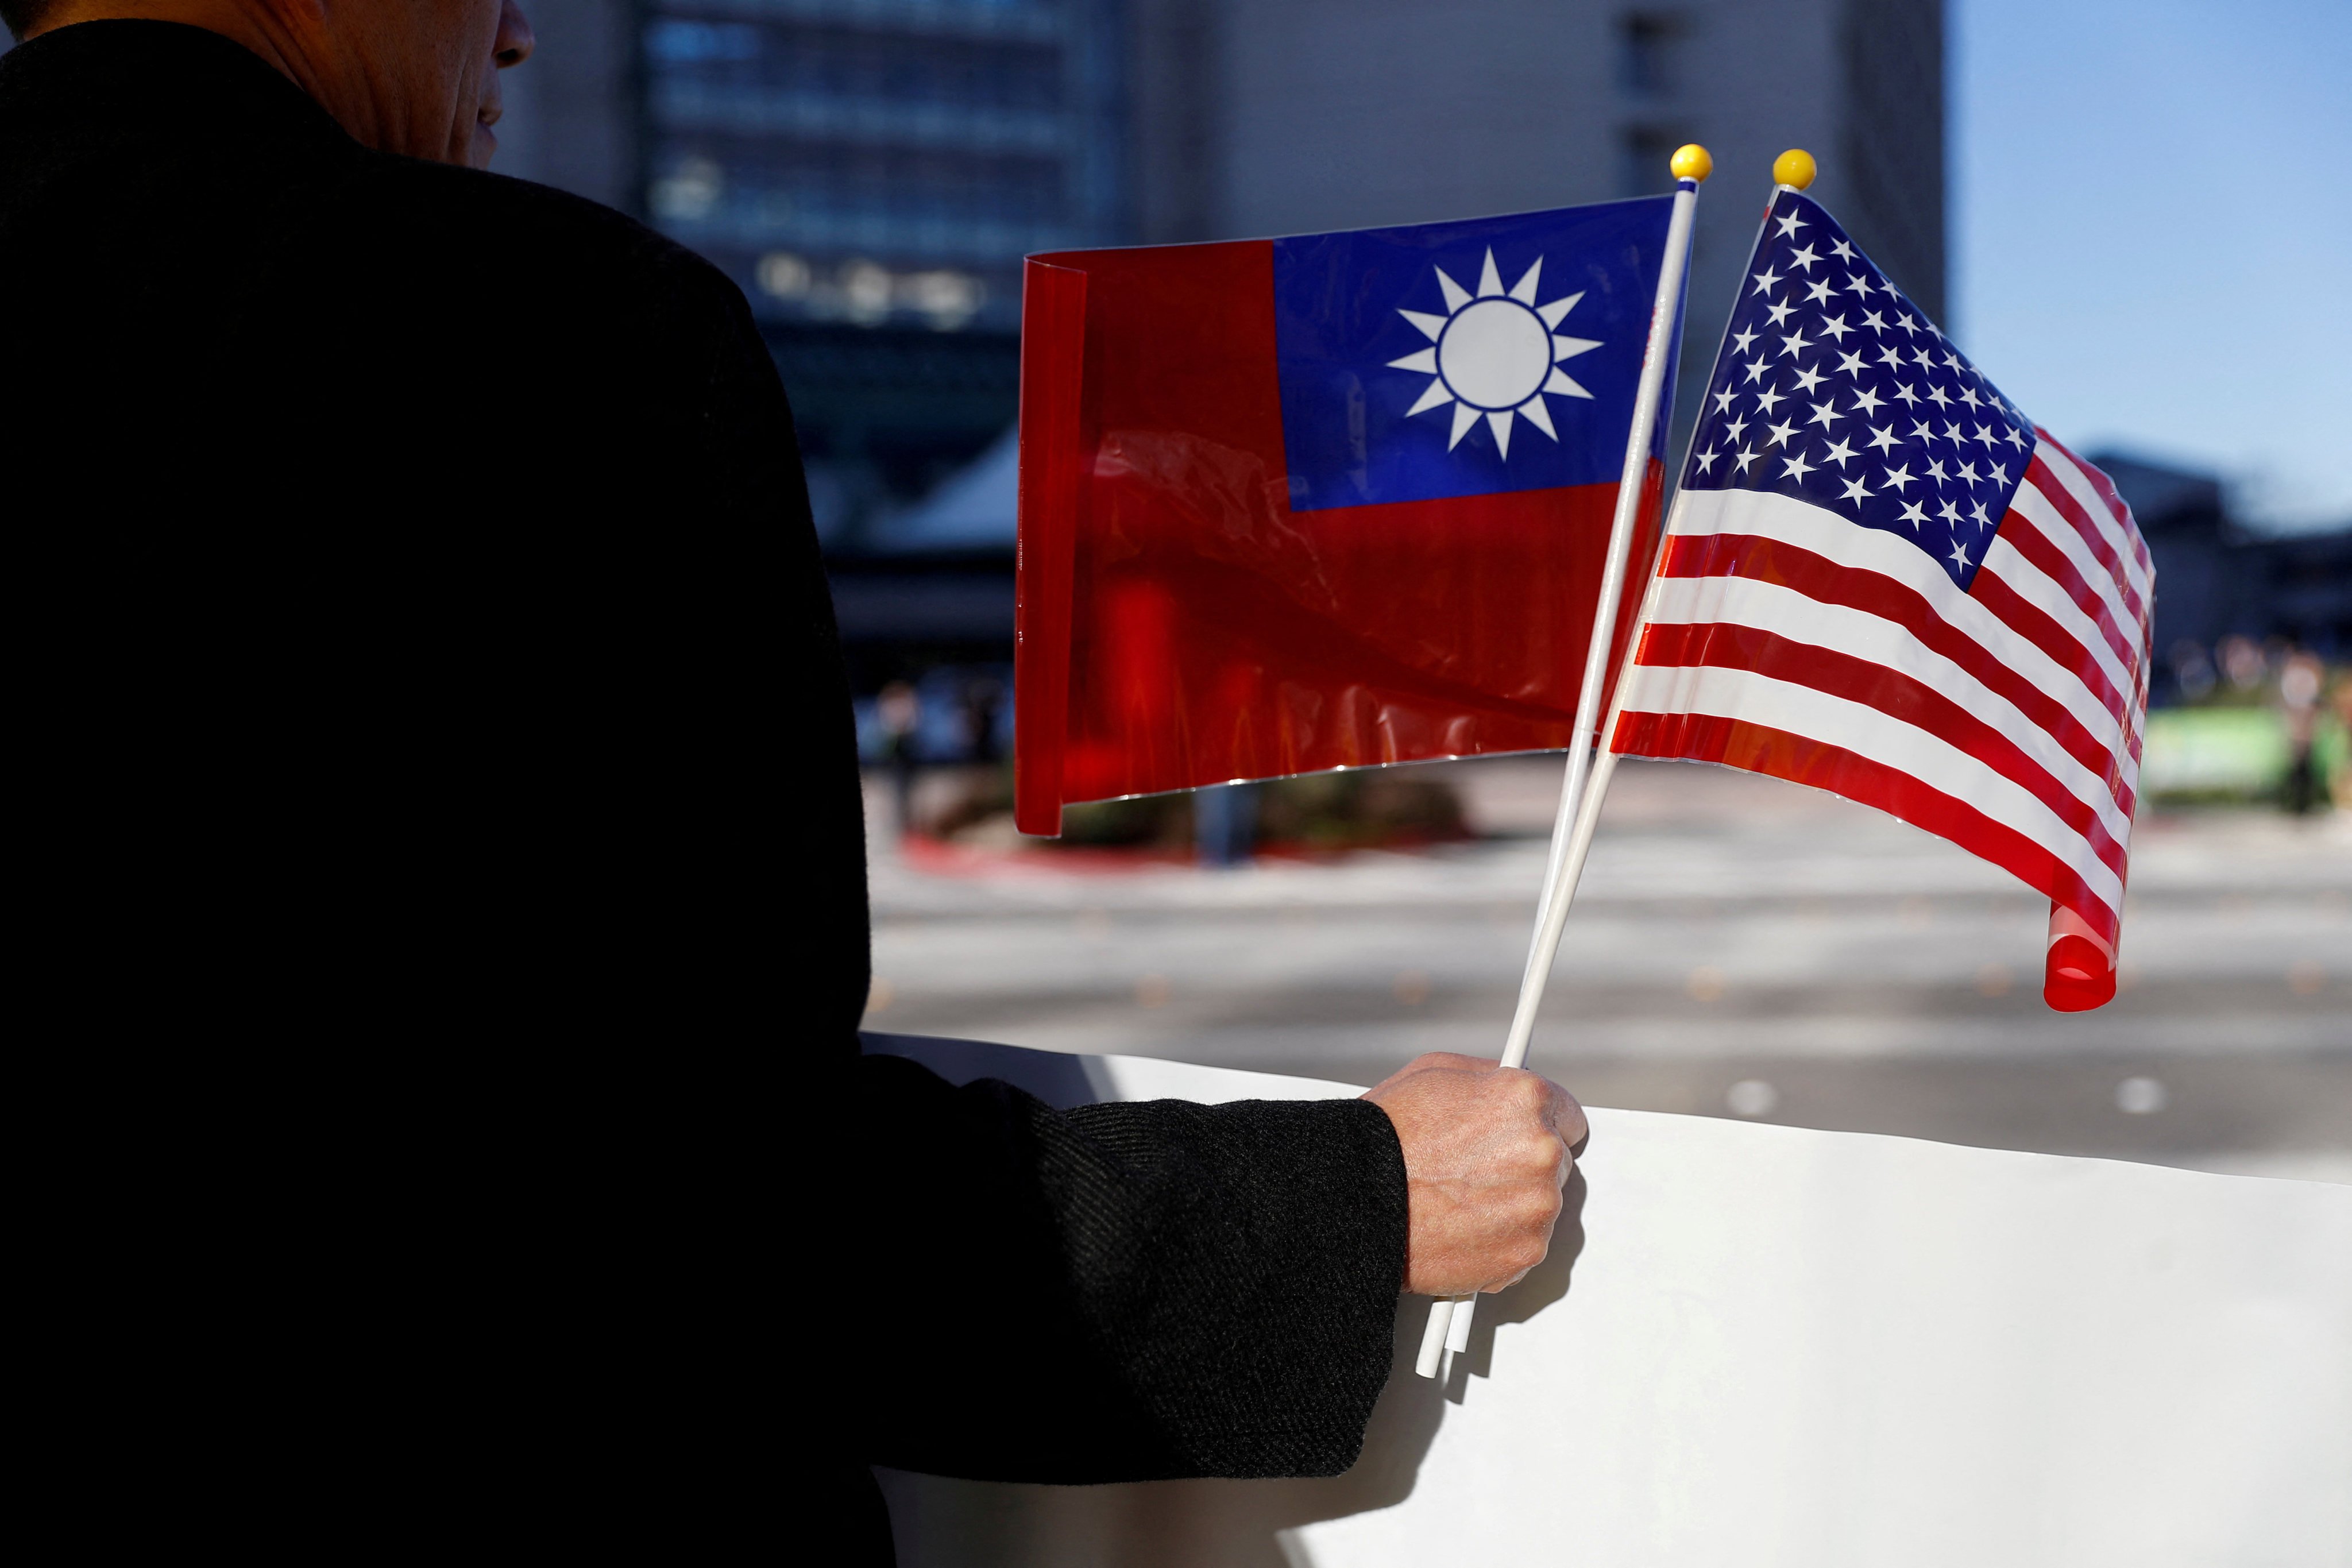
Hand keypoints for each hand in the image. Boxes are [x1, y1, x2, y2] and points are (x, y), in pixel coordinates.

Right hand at [1362, 1053, 1584, 1296]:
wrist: (1352, 1199)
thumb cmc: (1383, 1138)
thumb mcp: (1433, 1074)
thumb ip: (1488, 1079)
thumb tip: (1508, 1086)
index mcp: (1526, 1099)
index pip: (1568, 1116)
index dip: (1539, 1127)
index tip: (1522, 1138)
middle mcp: (1542, 1151)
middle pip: (1556, 1164)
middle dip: (1522, 1168)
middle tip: (1474, 1172)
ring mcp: (1538, 1206)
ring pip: (1541, 1207)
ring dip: (1512, 1207)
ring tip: (1459, 1201)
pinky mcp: (1526, 1252)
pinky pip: (1526, 1246)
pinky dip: (1500, 1243)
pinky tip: (1461, 1228)